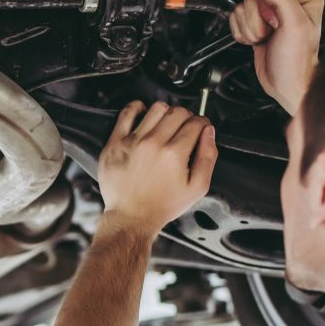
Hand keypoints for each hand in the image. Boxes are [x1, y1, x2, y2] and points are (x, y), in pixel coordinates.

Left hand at [97, 101, 217, 237]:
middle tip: (185, 128)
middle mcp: (153, 144)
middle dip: (187, 117)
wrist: (131, 217)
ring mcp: (132, 141)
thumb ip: (208, 157)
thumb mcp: (197, 188)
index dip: (202, 123)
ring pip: (156, 109)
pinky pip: (127, 113)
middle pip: (178, 112)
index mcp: (174, 154)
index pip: (196, 122)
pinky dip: (138, 108)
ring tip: (166, 125)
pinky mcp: (115, 143)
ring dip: (166, 112)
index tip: (200, 128)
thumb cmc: (162, 205)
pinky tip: (143, 114)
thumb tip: (209, 132)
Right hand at [230, 0, 323, 114]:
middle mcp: (287, 2)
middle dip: (257, 20)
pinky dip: (243, 33)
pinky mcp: (257, 25)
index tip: (277, 23)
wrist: (287, 84)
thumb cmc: (297, 60)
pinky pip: (237, 19)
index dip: (268, 6)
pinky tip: (257, 41)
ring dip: (250, 29)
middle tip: (271, 32)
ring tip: (265, 38)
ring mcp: (270, 14)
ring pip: (242, 9)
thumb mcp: (295, 24)